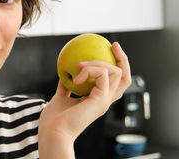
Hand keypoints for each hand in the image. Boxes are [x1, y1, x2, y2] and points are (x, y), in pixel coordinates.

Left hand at [38, 42, 131, 157]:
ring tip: (80, 64)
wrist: (53, 132)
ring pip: (116, 72)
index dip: (116, 65)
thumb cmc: (54, 120)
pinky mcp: (101, 100)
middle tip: (113, 46)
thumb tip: (64, 72)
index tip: (108, 49)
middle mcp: (105, 100)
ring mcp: (105, 100)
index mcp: (98, 100)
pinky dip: (90, 69)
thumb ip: (65, 86)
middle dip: (123, 59)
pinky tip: (77, 77)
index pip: (115, 82)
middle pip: (125, 77)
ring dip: (98, 62)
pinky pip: (103, 74)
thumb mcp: (60, 97)